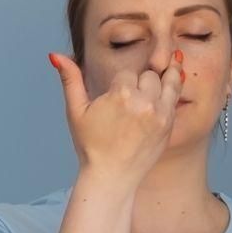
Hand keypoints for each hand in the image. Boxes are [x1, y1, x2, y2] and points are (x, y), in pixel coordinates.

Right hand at [49, 50, 182, 177]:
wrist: (111, 177)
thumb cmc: (91, 146)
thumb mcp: (76, 111)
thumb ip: (70, 80)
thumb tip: (55, 55)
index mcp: (120, 95)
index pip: (127, 73)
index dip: (121, 82)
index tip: (115, 97)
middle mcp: (143, 101)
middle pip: (149, 75)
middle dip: (141, 82)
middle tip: (132, 97)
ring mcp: (159, 113)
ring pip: (168, 80)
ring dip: (162, 79)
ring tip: (162, 73)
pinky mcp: (169, 123)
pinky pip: (175, 96)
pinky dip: (171, 89)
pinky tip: (171, 83)